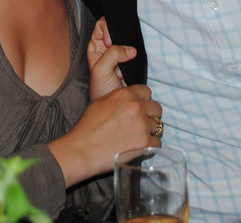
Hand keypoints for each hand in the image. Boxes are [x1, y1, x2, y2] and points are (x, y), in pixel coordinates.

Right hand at [48, 84, 162, 187]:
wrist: (82, 150)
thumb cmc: (87, 127)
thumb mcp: (100, 102)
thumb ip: (118, 97)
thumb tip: (129, 98)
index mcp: (125, 94)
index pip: (147, 91)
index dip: (143, 100)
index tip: (139, 108)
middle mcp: (136, 107)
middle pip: (156, 108)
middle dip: (150, 115)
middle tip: (140, 124)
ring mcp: (142, 125)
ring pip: (158, 126)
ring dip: (149, 131)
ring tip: (136, 137)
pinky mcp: (144, 142)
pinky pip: (157, 142)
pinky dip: (150, 145)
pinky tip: (138, 147)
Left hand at [87, 17, 133, 98]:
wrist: (113, 106)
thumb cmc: (101, 90)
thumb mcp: (101, 70)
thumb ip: (112, 55)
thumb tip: (131, 50)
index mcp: (95, 46)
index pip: (101, 25)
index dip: (107, 29)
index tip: (111, 42)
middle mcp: (107, 48)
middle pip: (115, 29)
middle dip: (120, 38)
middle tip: (121, 52)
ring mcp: (120, 54)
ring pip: (126, 40)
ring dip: (127, 49)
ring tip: (122, 66)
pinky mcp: (130, 61)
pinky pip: (134, 51)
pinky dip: (134, 56)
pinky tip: (128, 68)